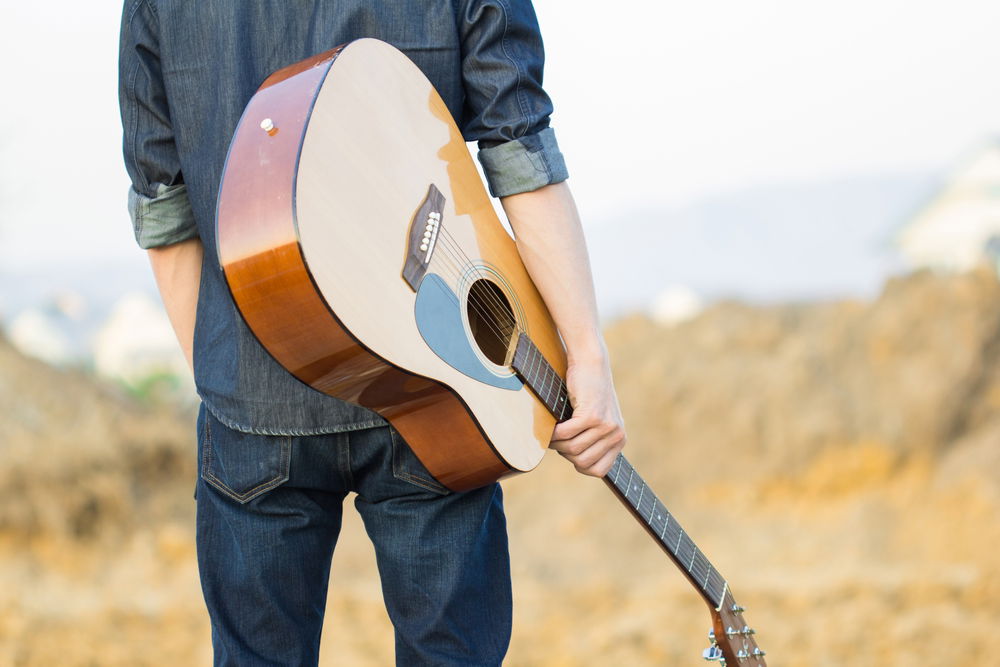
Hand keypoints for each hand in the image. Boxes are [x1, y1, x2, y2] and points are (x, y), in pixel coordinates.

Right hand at [549, 358, 625, 476]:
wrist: (591, 364)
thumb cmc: (588, 393)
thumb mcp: (597, 421)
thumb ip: (593, 442)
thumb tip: (577, 463)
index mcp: (619, 440)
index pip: (598, 471)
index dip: (579, 464)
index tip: (570, 451)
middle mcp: (616, 435)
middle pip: (582, 462)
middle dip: (565, 453)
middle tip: (558, 439)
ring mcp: (606, 426)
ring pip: (572, 450)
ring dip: (557, 443)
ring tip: (553, 432)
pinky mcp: (592, 416)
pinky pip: (566, 434)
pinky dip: (554, 433)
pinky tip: (551, 425)